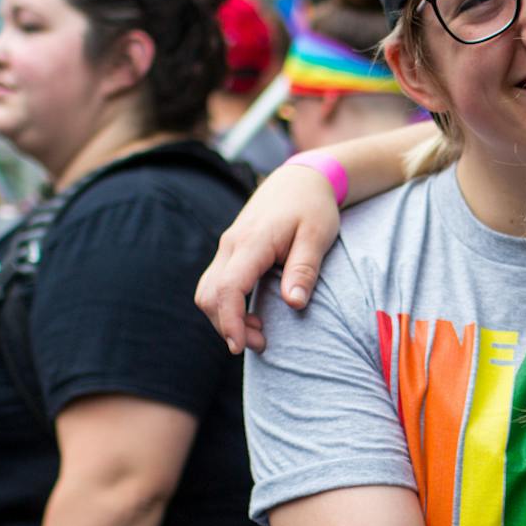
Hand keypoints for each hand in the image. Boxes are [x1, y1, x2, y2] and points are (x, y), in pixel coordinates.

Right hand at [194, 161, 342, 353]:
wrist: (301, 179)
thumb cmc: (313, 207)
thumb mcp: (318, 236)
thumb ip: (304, 270)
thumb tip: (294, 304)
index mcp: (251, 242)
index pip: (227, 288)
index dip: (230, 321)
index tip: (242, 346)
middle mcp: (231, 244)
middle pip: (209, 294)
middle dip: (226, 325)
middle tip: (260, 343)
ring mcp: (227, 246)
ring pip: (207, 290)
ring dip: (225, 317)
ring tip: (257, 333)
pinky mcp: (230, 251)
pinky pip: (216, 283)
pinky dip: (227, 304)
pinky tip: (251, 315)